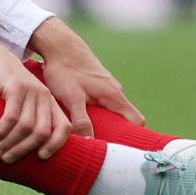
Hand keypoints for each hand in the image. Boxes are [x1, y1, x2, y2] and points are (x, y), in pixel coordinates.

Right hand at [0, 28, 71, 162]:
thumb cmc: (4, 84)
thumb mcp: (22, 101)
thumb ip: (29, 119)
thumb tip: (24, 151)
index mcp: (50, 102)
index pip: (64, 127)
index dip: (57, 145)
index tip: (41, 158)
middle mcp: (44, 96)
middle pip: (42, 132)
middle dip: (24, 150)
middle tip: (6, 159)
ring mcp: (31, 90)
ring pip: (26, 128)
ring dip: (9, 144)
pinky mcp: (15, 87)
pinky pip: (11, 118)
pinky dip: (1, 133)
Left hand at [29, 17, 143, 138]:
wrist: (59, 44)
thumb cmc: (65, 69)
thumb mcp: (72, 97)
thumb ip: (82, 121)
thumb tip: (91, 144)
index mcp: (114, 95)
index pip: (136, 121)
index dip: (134, 136)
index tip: (122, 149)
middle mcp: (115, 91)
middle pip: (125, 118)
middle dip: (117, 134)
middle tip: (102, 149)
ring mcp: (107, 86)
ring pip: (113, 110)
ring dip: (105, 124)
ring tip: (89, 138)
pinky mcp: (97, 84)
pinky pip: (104, 103)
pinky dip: (97, 113)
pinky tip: (81, 119)